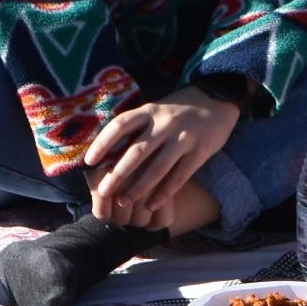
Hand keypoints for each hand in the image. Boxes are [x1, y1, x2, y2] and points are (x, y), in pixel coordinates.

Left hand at [82, 88, 240, 230]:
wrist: (218, 100)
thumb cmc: (179, 109)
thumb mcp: (156, 110)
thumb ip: (138, 127)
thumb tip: (108, 151)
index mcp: (150, 111)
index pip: (120, 125)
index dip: (103, 143)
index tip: (89, 161)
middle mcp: (165, 123)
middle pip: (137, 151)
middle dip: (118, 174)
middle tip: (104, 191)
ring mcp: (183, 137)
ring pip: (158, 167)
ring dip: (139, 187)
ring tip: (124, 202)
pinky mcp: (200, 151)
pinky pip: (179, 176)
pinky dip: (164, 193)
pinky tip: (152, 205)